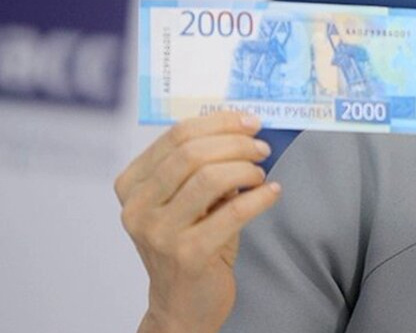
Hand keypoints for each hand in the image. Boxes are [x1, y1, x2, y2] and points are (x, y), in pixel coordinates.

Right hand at [114, 113, 281, 332]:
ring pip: (210, 178)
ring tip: (260, 173)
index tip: (250, 121)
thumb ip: (204, 167)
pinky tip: (272, 192)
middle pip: (192, 153)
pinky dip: (260, 197)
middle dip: (236, 143)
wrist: (183, 305)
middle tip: (261, 147)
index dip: (219, 122)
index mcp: (132, 185)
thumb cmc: (191, 243)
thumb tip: (246, 130)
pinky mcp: (187, 255)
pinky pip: (232, 212)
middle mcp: (138, 208)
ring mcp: (159, 233)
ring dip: (246, 169)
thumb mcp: (189, 201)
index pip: (176, 135)